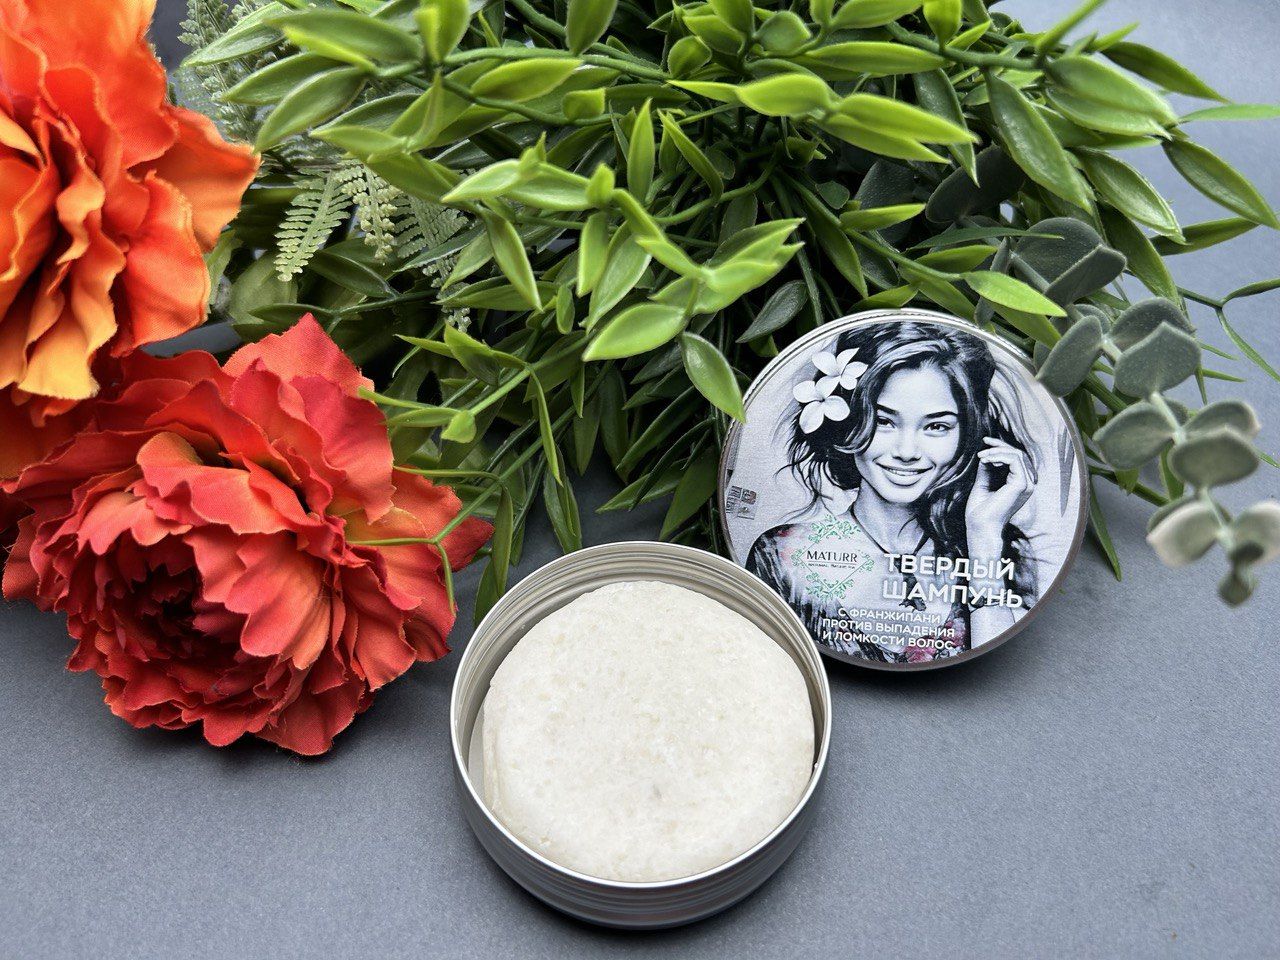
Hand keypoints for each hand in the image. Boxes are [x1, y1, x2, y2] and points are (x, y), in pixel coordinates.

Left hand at [965, 437, 1033, 558]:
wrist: (980, 525)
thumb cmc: (980, 509)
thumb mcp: (985, 481)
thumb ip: (989, 467)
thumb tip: (988, 453)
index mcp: (1021, 484)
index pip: (1017, 458)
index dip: (1002, 447)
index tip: (985, 441)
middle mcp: (1028, 483)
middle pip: (1019, 454)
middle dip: (999, 446)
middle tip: (982, 448)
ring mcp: (1027, 484)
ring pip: (1017, 455)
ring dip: (997, 452)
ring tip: (982, 457)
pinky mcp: (1021, 484)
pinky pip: (1014, 460)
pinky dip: (999, 456)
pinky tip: (986, 460)